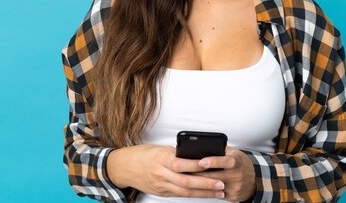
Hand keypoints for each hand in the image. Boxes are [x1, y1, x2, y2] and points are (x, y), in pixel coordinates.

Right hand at [107, 144, 226, 198]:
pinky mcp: (161, 193)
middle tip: (221, 183)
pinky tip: (205, 194)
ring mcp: (161, 185)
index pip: (182, 164)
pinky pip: (180, 195)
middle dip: (205, 184)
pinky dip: (194, 195)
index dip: (197, 165)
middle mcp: (161, 174)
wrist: (124, 167)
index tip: (212, 164)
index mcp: (161, 159)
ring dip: (204, 193)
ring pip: (185, 191)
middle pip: (186, 181)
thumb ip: (176, 153)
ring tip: (219, 192)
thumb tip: (195, 154)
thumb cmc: (143, 154)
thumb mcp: (159, 149)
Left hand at [192, 146, 256, 201]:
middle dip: (200, 173)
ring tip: (189, 178)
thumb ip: (220, 150)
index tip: (201, 161)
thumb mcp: (233, 153)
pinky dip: (207, 190)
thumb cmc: (240, 162)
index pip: (226, 161)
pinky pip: (217, 194)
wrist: (254, 179)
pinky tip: (198, 187)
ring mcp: (235, 187)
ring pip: (214, 187)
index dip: (213, 161)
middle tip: (186, 170)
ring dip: (201, 183)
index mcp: (237, 162)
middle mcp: (237, 175)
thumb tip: (202, 146)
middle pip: (216, 176)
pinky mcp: (233, 197)